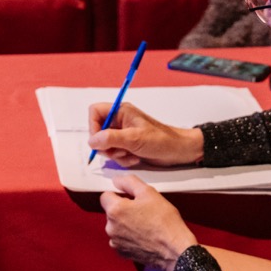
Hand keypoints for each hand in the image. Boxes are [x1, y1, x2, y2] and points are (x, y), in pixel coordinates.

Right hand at [88, 103, 204, 167]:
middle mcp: (120, 121)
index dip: (93, 126)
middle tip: (119, 151)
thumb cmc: (161, 140)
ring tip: (130, 154)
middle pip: (97, 132)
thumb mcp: (134, 139)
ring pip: (105, 146)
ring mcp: (123, 134)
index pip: (95, 112)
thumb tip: (92, 141)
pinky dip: (122, 159)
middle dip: (106, 146)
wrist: (177, 151)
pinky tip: (135, 158)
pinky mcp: (127, 146)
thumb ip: (111, 138)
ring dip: (116, 155)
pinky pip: (115, 154)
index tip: (99, 141)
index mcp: (121, 112)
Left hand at [100, 174, 197, 270]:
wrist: (175, 250)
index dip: (119, 194)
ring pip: (116, 226)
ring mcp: (115, 242)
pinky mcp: (121, 253)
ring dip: (126, 223)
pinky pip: (121, 239)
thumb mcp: (149, 193)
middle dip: (124, 209)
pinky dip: (129, 237)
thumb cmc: (164, 221)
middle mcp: (110, 228)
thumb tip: (116, 180)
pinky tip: (144, 236)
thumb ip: (129, 182)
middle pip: (111, 211)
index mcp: (115, 210)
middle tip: (143, 211)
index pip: (105, 196)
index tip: (132, 198)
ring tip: (145, 225)